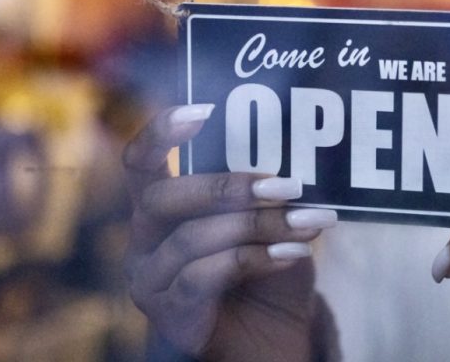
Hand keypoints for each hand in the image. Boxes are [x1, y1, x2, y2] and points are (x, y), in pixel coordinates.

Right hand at [122, 104, 337, 360]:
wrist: (276, 340)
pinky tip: (294, 255)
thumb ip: (268, 188)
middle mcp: (143, 242)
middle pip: (162, 197)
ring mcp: (150, 281)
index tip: (202, 110)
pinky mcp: (169, 315)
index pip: (139, 161)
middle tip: (289, 186)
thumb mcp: (272, 220)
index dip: (160, 132)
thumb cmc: (271, 270)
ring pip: (192, 239)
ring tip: (310, 224)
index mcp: (159, 208)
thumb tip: (298, 146)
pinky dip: (255, 260)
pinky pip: (203, 277)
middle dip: (229, 187)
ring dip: (259, 226)